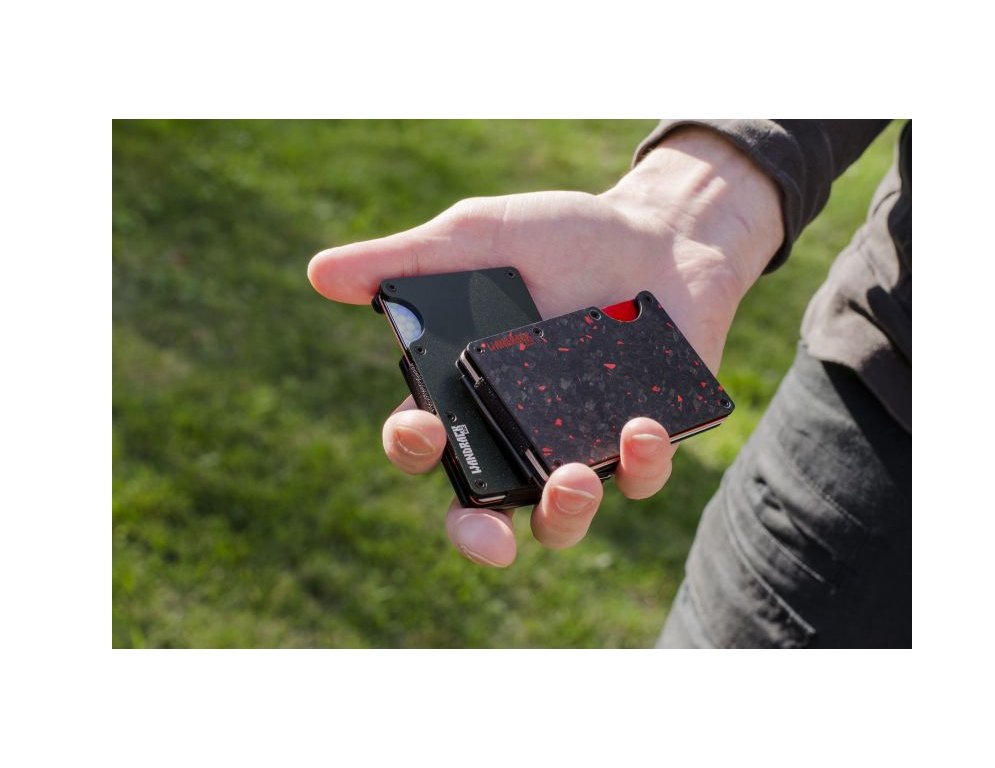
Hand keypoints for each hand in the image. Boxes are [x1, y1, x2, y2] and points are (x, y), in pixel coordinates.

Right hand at [308, 127, 782, 566]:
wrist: (660, 230)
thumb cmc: (560, 236)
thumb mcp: (482, 236)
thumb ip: (409, 260)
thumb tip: (318, 272)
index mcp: (467, 391)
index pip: (425, 441)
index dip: (413, 447)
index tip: (425, 428)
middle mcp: (517, 432)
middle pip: (484, 509)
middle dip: (479, 535)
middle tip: (490, 539)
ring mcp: (580, 444)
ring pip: (560, 518)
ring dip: (563, 514)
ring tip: (573, 479)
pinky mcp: (641, 444)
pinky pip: (640, 478)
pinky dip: (641, 464)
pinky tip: (642, 428)